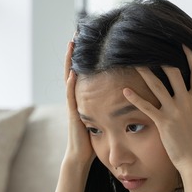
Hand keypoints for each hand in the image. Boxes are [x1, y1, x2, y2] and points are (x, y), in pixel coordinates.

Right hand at [63, 40, 95, 168]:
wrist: (81, 158)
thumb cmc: (93, 141)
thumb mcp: (101, 119)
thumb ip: (107, 108)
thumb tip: (122, 99)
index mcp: (83, 99)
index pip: (83, 74)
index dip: (83, 58)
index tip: (86, 42)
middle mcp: (76, 99)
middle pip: (73, 71)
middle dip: (74, 54)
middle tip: (75, 34)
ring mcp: (72, 106)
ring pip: (69, 79)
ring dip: (70, 63)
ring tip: (71, 45)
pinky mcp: (73, 115)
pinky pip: (71, 97)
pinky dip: (71, 85)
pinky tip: (73, 73)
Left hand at [123, 46, 191, 191]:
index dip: (191, 56)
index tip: (183, 45)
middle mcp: (187, 102)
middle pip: (174, 73)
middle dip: (164, 58)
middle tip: (153, 48)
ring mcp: (174, 111)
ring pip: (158, 86)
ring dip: (146, 73)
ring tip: (136, 62)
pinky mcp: (162, 122)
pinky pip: (147, 107)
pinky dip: (135, 98)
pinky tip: (125, 90)